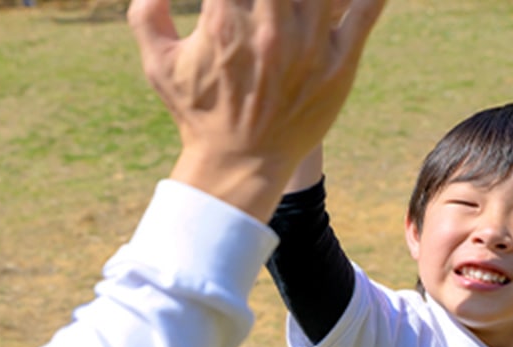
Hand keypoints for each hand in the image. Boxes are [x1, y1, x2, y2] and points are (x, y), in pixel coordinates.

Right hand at [129, 0, 385, 220]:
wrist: (240, 164)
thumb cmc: (198, 113)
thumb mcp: (160, 66)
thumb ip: (146, 17)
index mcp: (225, 21)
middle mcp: (271, 28)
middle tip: (272, 1)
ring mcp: (311, 45)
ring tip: (300, 3)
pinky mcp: (342, 63)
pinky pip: (367, 8)